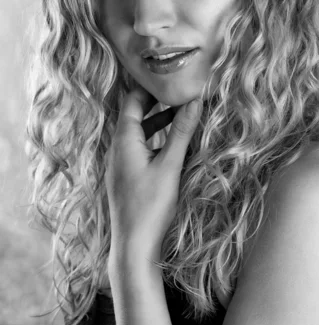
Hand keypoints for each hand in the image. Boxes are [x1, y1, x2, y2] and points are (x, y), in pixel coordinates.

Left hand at [105, 83, 202, 264]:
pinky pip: (139, 148)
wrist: (133, 246)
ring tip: (180, 114)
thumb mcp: (170, 165)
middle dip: (156, 102)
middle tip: (178, 92)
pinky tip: (171, 145)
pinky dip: (154, 139)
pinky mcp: (126, 176)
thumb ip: (181, 132)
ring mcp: (120, 163)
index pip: (132, 100)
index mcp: (124, 140)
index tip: (170, 78)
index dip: (150, 87)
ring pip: (138, 133)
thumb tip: (194, 100)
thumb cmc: (150, 205)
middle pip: (134, 115)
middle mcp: (117, 148)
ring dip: (157, 122)